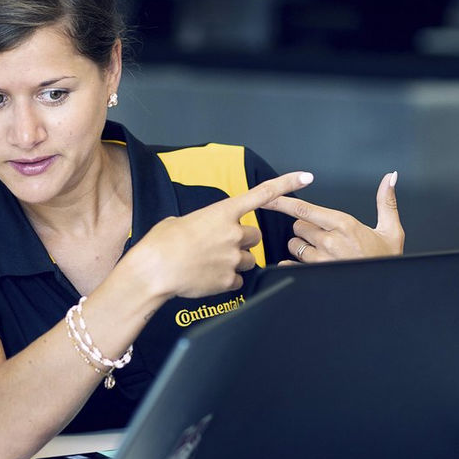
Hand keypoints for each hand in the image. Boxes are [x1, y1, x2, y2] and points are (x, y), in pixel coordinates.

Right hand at [139, 170, 314, 297]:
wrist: (152, 271)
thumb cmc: (160, 244)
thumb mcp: (180, 222)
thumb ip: (203, 223)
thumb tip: (205, 231)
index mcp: (221, 213)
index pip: (261, 195)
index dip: (286, 184)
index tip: (306, 178)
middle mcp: (233, 233)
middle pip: (255, 236)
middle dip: (242, 241)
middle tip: (219, 247)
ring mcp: (233, 258)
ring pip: (249, 259)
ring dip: (235, 261)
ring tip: (208, 263)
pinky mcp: (229, 280)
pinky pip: (238, 280)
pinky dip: (226, 280)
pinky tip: (206, 278)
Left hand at [269, 171, 403, 263]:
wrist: (385, 288)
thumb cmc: (386, 262)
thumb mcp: (391, 231)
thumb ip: (386, 202)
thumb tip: (390, 178)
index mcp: (344, 225)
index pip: (304, 209)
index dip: (283, 202)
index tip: (269, 197)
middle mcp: (329, 242)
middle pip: (297, 226)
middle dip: (305, 228)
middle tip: (325, 235)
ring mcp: (320, 260)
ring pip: (294, 245)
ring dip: (303, 246)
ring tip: (324, 251)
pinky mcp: (314, 275)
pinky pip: (291, 264)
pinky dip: (295, 263)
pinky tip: (310, 264)